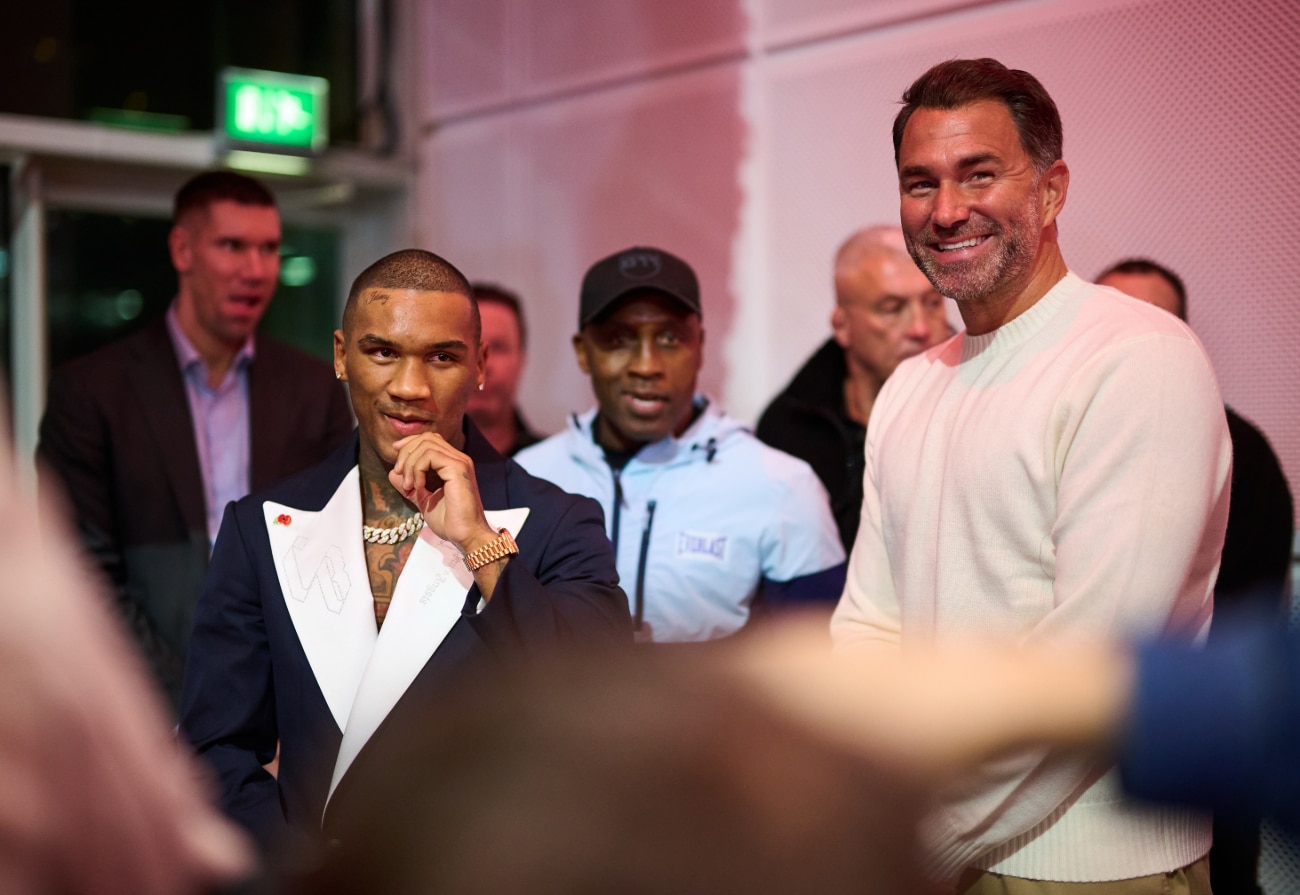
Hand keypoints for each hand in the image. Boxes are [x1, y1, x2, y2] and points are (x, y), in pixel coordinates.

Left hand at [388, 433, 498, 555]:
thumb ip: (410, 486)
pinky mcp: (457, 468)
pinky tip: (417, 486)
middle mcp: (458, 459)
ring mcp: (460, 462)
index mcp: (452, 464)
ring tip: (407, 485)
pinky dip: (417, 469)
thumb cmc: (450, 521)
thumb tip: (393, 473)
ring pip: (426, 445)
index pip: (430, 440)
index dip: (410, 444)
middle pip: (426, 438)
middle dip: (406, 453)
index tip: (397, 462)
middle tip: (399, 474)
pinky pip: (430, 456)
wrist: (465, 535)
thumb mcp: (423, 500)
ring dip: (410, 463)